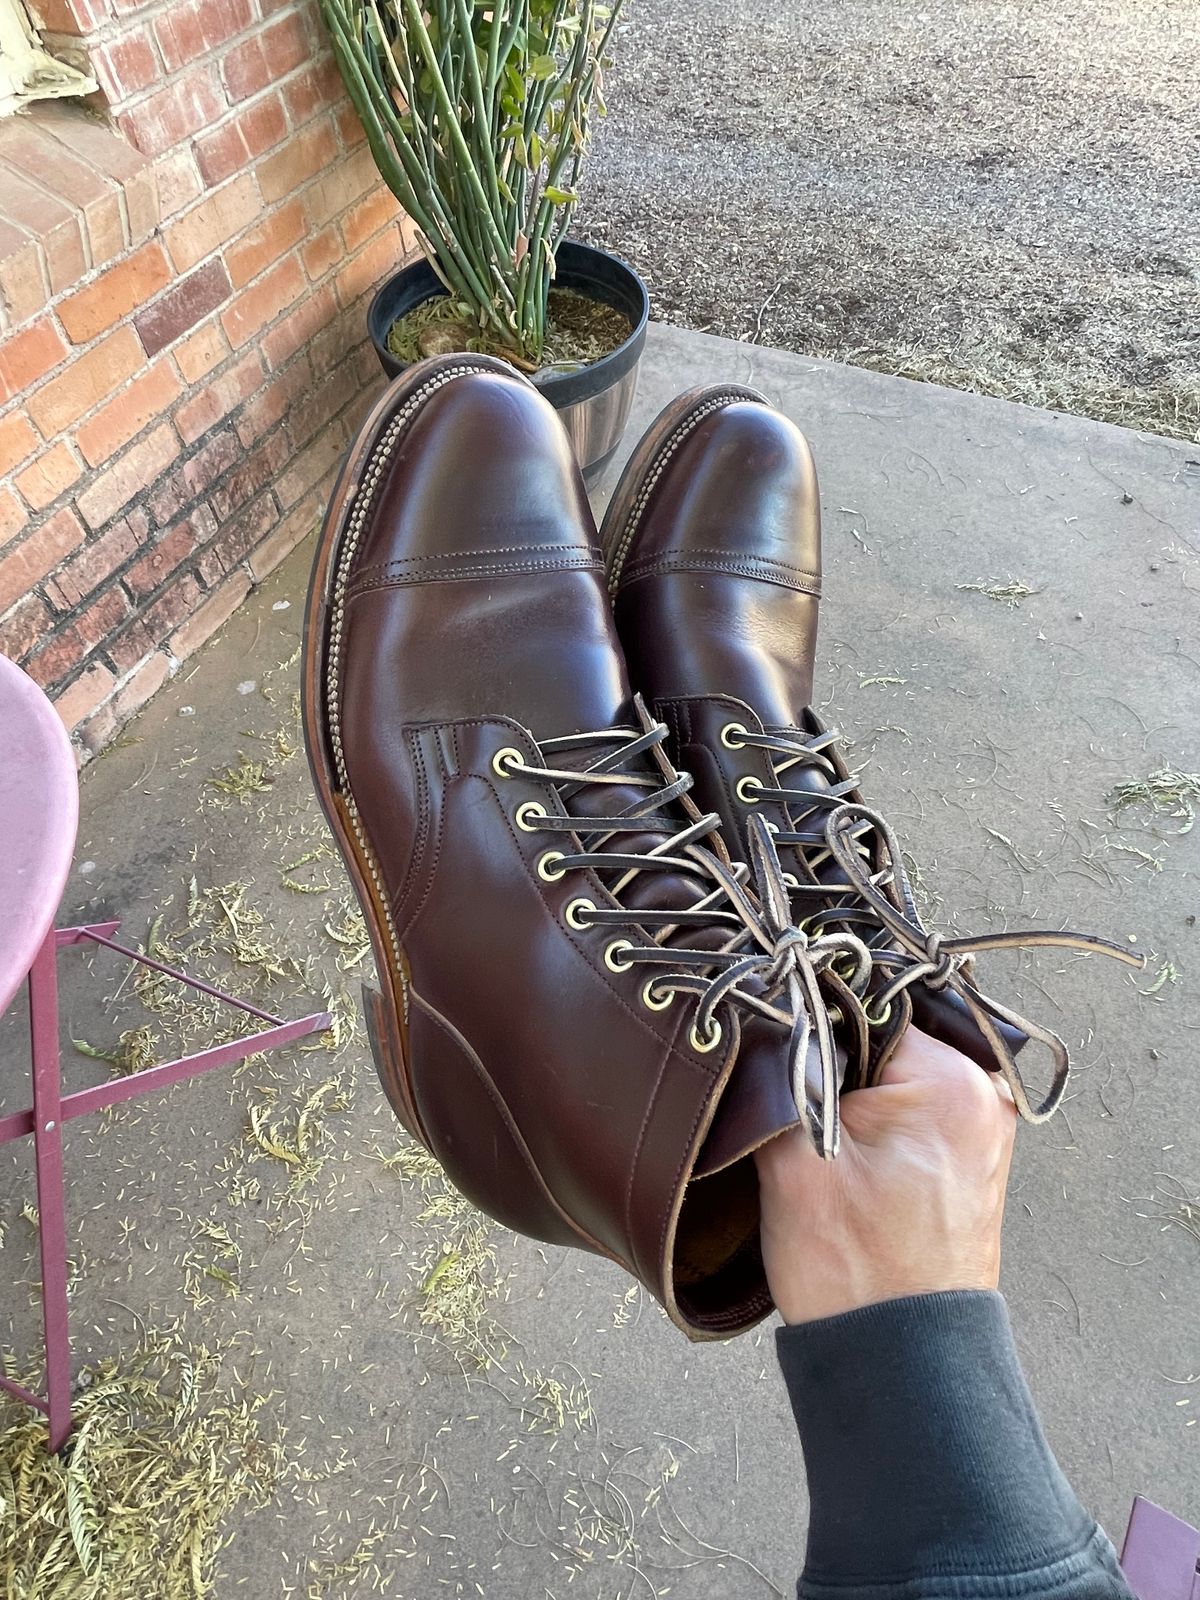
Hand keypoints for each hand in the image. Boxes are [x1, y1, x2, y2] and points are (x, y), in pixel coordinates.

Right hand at [755, 1027, 1017, 1323]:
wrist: (895, 1361)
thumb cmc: (856, 1273)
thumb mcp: (793, 1159)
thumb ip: (778, 1075)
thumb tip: (762, 1027)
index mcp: (953, 1081)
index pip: (864, 1008)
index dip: (809, 1029)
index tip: (778, 1062)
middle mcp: (982, 1096)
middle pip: (880, 1039)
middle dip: (831, 1067)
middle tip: (796, 1113)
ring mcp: (980, 1131)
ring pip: (889, 1078)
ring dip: (847, 1099)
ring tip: (818, 1147)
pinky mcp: (965, 1160)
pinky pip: (908, 1112)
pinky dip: (870, 1127)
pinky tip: (842, 1162)